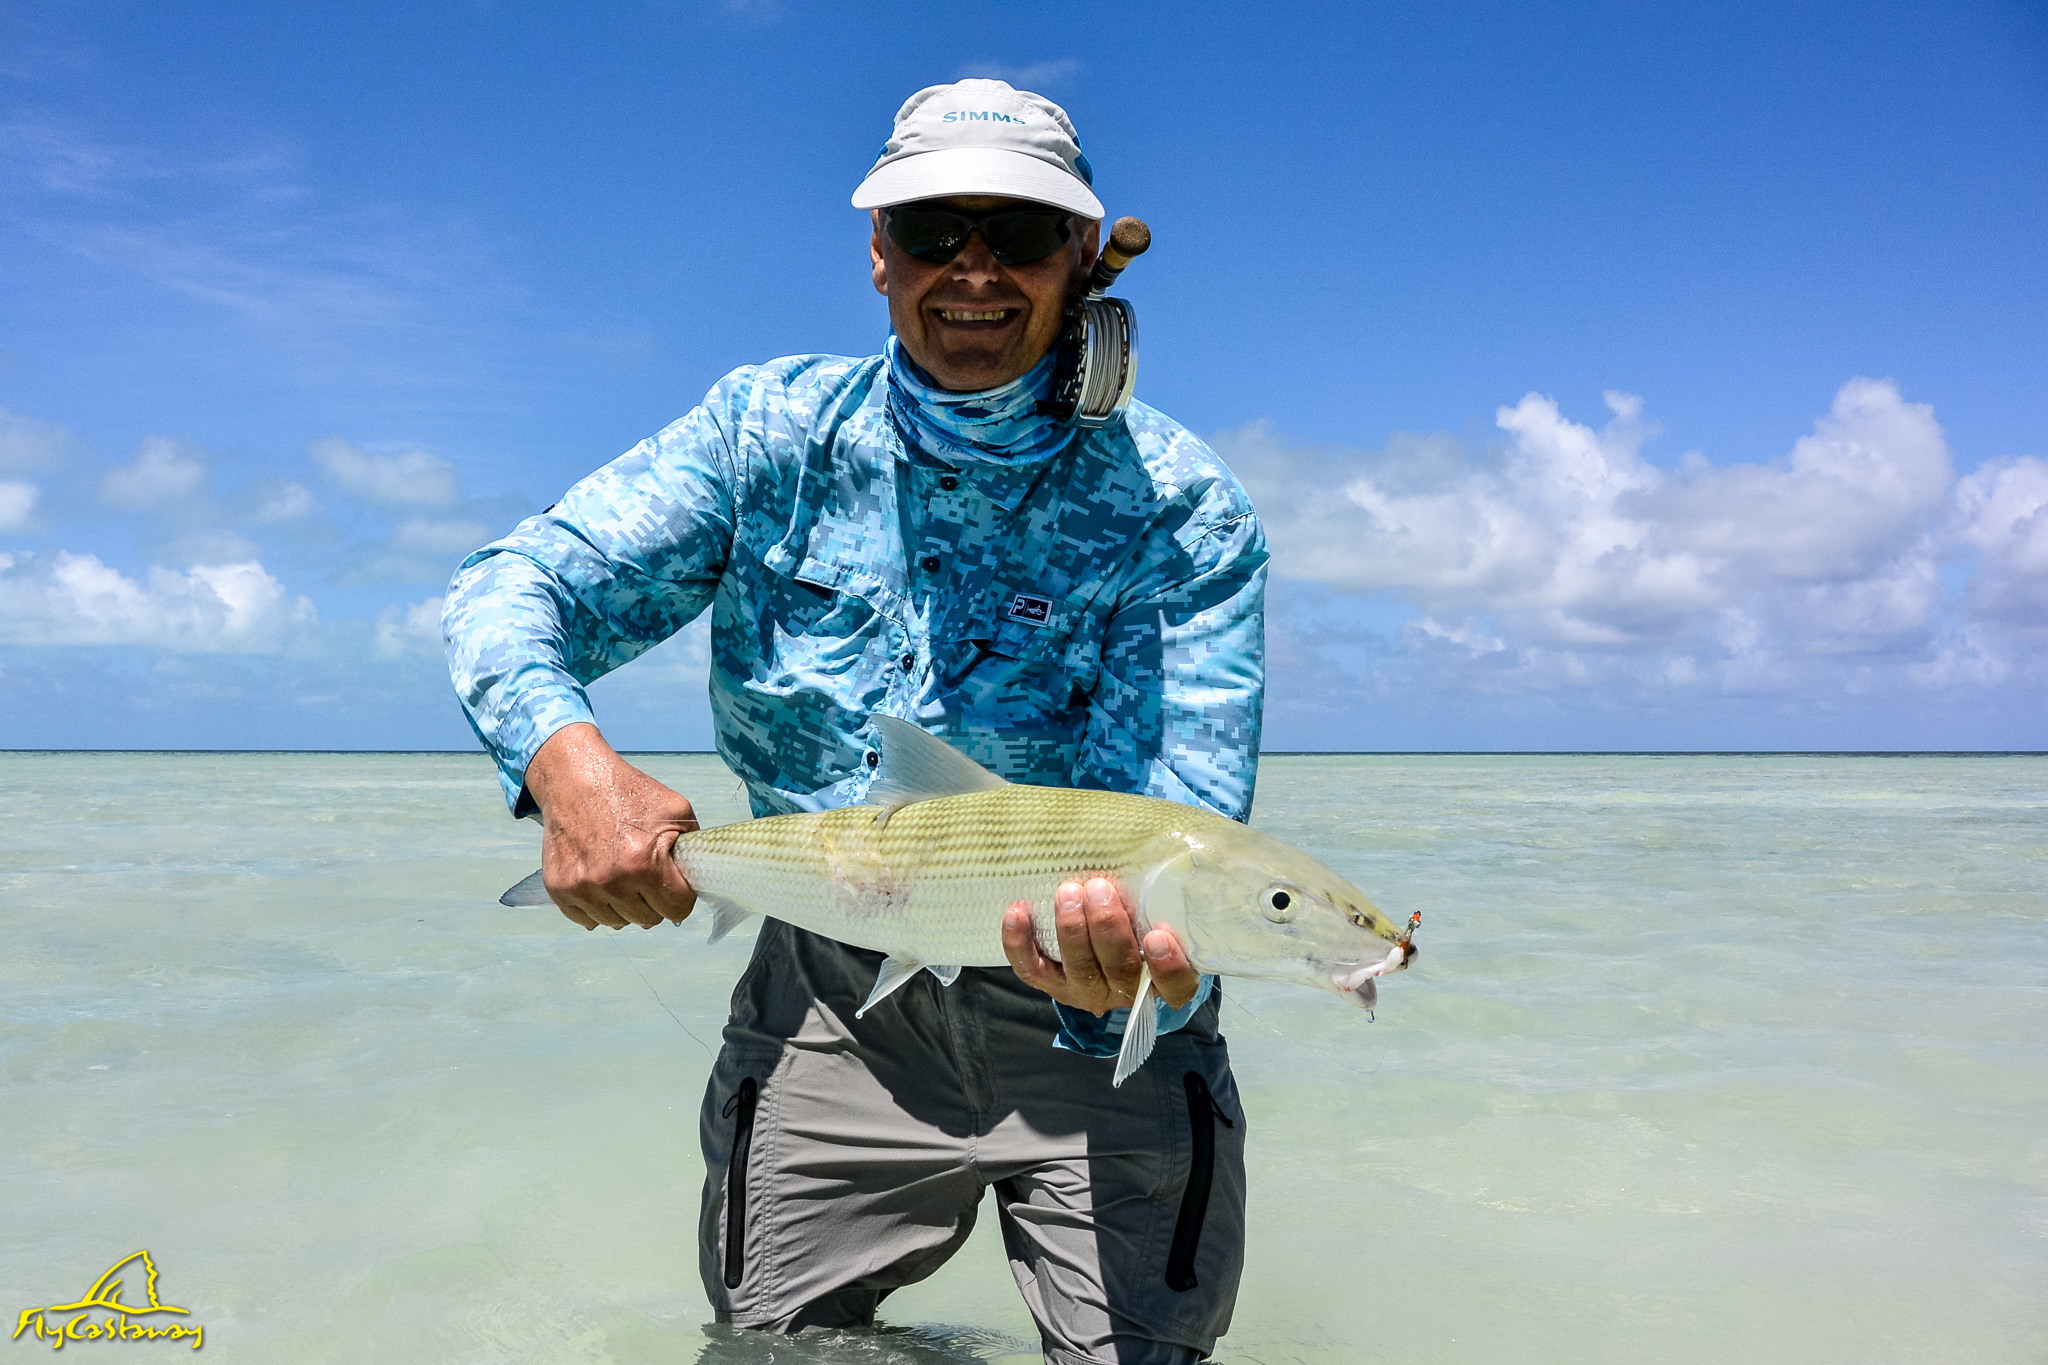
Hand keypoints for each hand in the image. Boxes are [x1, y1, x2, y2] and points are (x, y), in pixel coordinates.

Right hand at [523, 722, 697, 930]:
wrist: (575, 780)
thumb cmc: (628, 792)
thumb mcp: (677, 810)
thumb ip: (692, 849)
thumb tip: (699, 881)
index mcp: (644, 864)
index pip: (677, 910)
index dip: (680, 896)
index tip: (674, 884)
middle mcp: (611, 882)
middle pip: (648, 920)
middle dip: (654, 902)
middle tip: (647, 876)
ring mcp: (581, 888)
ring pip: (618, 922)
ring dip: (625, 906)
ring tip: (623, 877)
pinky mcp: (559, 889)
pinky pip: (587, 919)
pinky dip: (597, 908)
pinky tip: (602, 884)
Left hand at [1001, 876, 1201, 1013]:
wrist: (1103, 936)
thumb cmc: (1141, 914)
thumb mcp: (1159, 908)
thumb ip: (1160, 892)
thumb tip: (1154, 840)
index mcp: (1162, 978)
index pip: (1177, 986)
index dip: (1169, 966)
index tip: (1159, 934)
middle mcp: (1125, 990)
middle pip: (1120, 971)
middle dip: (1107, 929)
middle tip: (1100, 888)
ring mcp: (1086, 990)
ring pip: (1079, 970)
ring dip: (1072, 931)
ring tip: (1068, 892)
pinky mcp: (1052, 984)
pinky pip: (1032, 970)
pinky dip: (1020, 944)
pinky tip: (1016, 913)